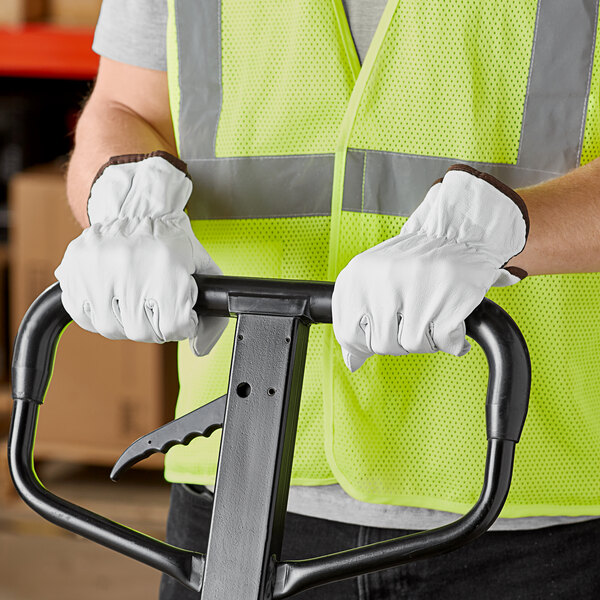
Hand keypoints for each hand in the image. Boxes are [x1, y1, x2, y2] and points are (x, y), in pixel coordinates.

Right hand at [55, 151, 226, 355]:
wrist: (137, 208)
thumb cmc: (171, 243)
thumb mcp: (203, 270)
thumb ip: (212, 315)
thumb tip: (200, 349)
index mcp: (168, 267)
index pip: (172, 327)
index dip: (181, 325)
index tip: (181, 313)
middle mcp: (131, 265)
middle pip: (140, 331)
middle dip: (153, 325)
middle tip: (155, 306)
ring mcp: (98, 267)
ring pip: (110, 328)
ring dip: (125, 321)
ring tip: (134, 300)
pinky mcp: (73, 268)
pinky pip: (82, 315)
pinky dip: (98, 314)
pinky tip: (111, 297)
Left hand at [332, 165, 528, 370]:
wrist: (460, 232)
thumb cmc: (417, 260)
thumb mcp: (375, 282)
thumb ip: (360, 319)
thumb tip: (352, 362)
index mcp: (357, 276)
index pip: (349, 335)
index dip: (369, 339)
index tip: (385, 325)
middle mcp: (381, 280)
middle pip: (381, 344)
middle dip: (400, 338)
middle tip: (413, 312)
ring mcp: (415, 288)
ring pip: (413, 345)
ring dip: (427, 337)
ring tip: (432, 309)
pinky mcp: (449, 297)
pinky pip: (444, 342)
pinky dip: (452, 337)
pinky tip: (450, 316)